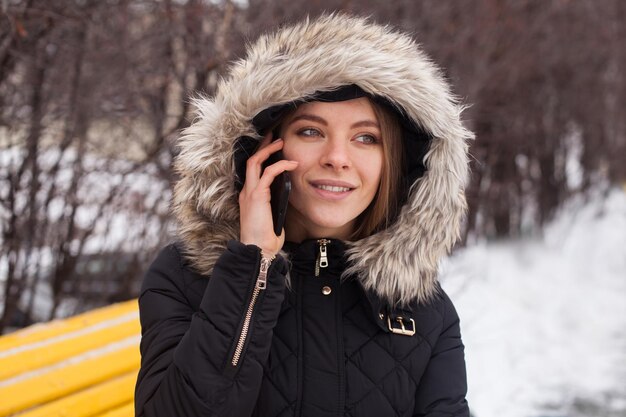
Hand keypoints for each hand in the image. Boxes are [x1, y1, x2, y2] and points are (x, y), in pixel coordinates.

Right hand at [239, 132, 297, 257]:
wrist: (258, 249)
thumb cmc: (266, 237)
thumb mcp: (273, 215)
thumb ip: (276, 202)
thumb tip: (288, 193)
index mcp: (249, 196)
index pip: (253, 170)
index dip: (261, 156)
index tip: (272, 146)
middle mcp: (246, 191)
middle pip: (251, 161)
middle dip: (263, 146)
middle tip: (274, 136)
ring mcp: (250, 193)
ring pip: (255, 162)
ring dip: (269, 150)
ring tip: (281, 142)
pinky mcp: (257, 196)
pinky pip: (268, 173)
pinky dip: (280, 165)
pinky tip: (292, 164)